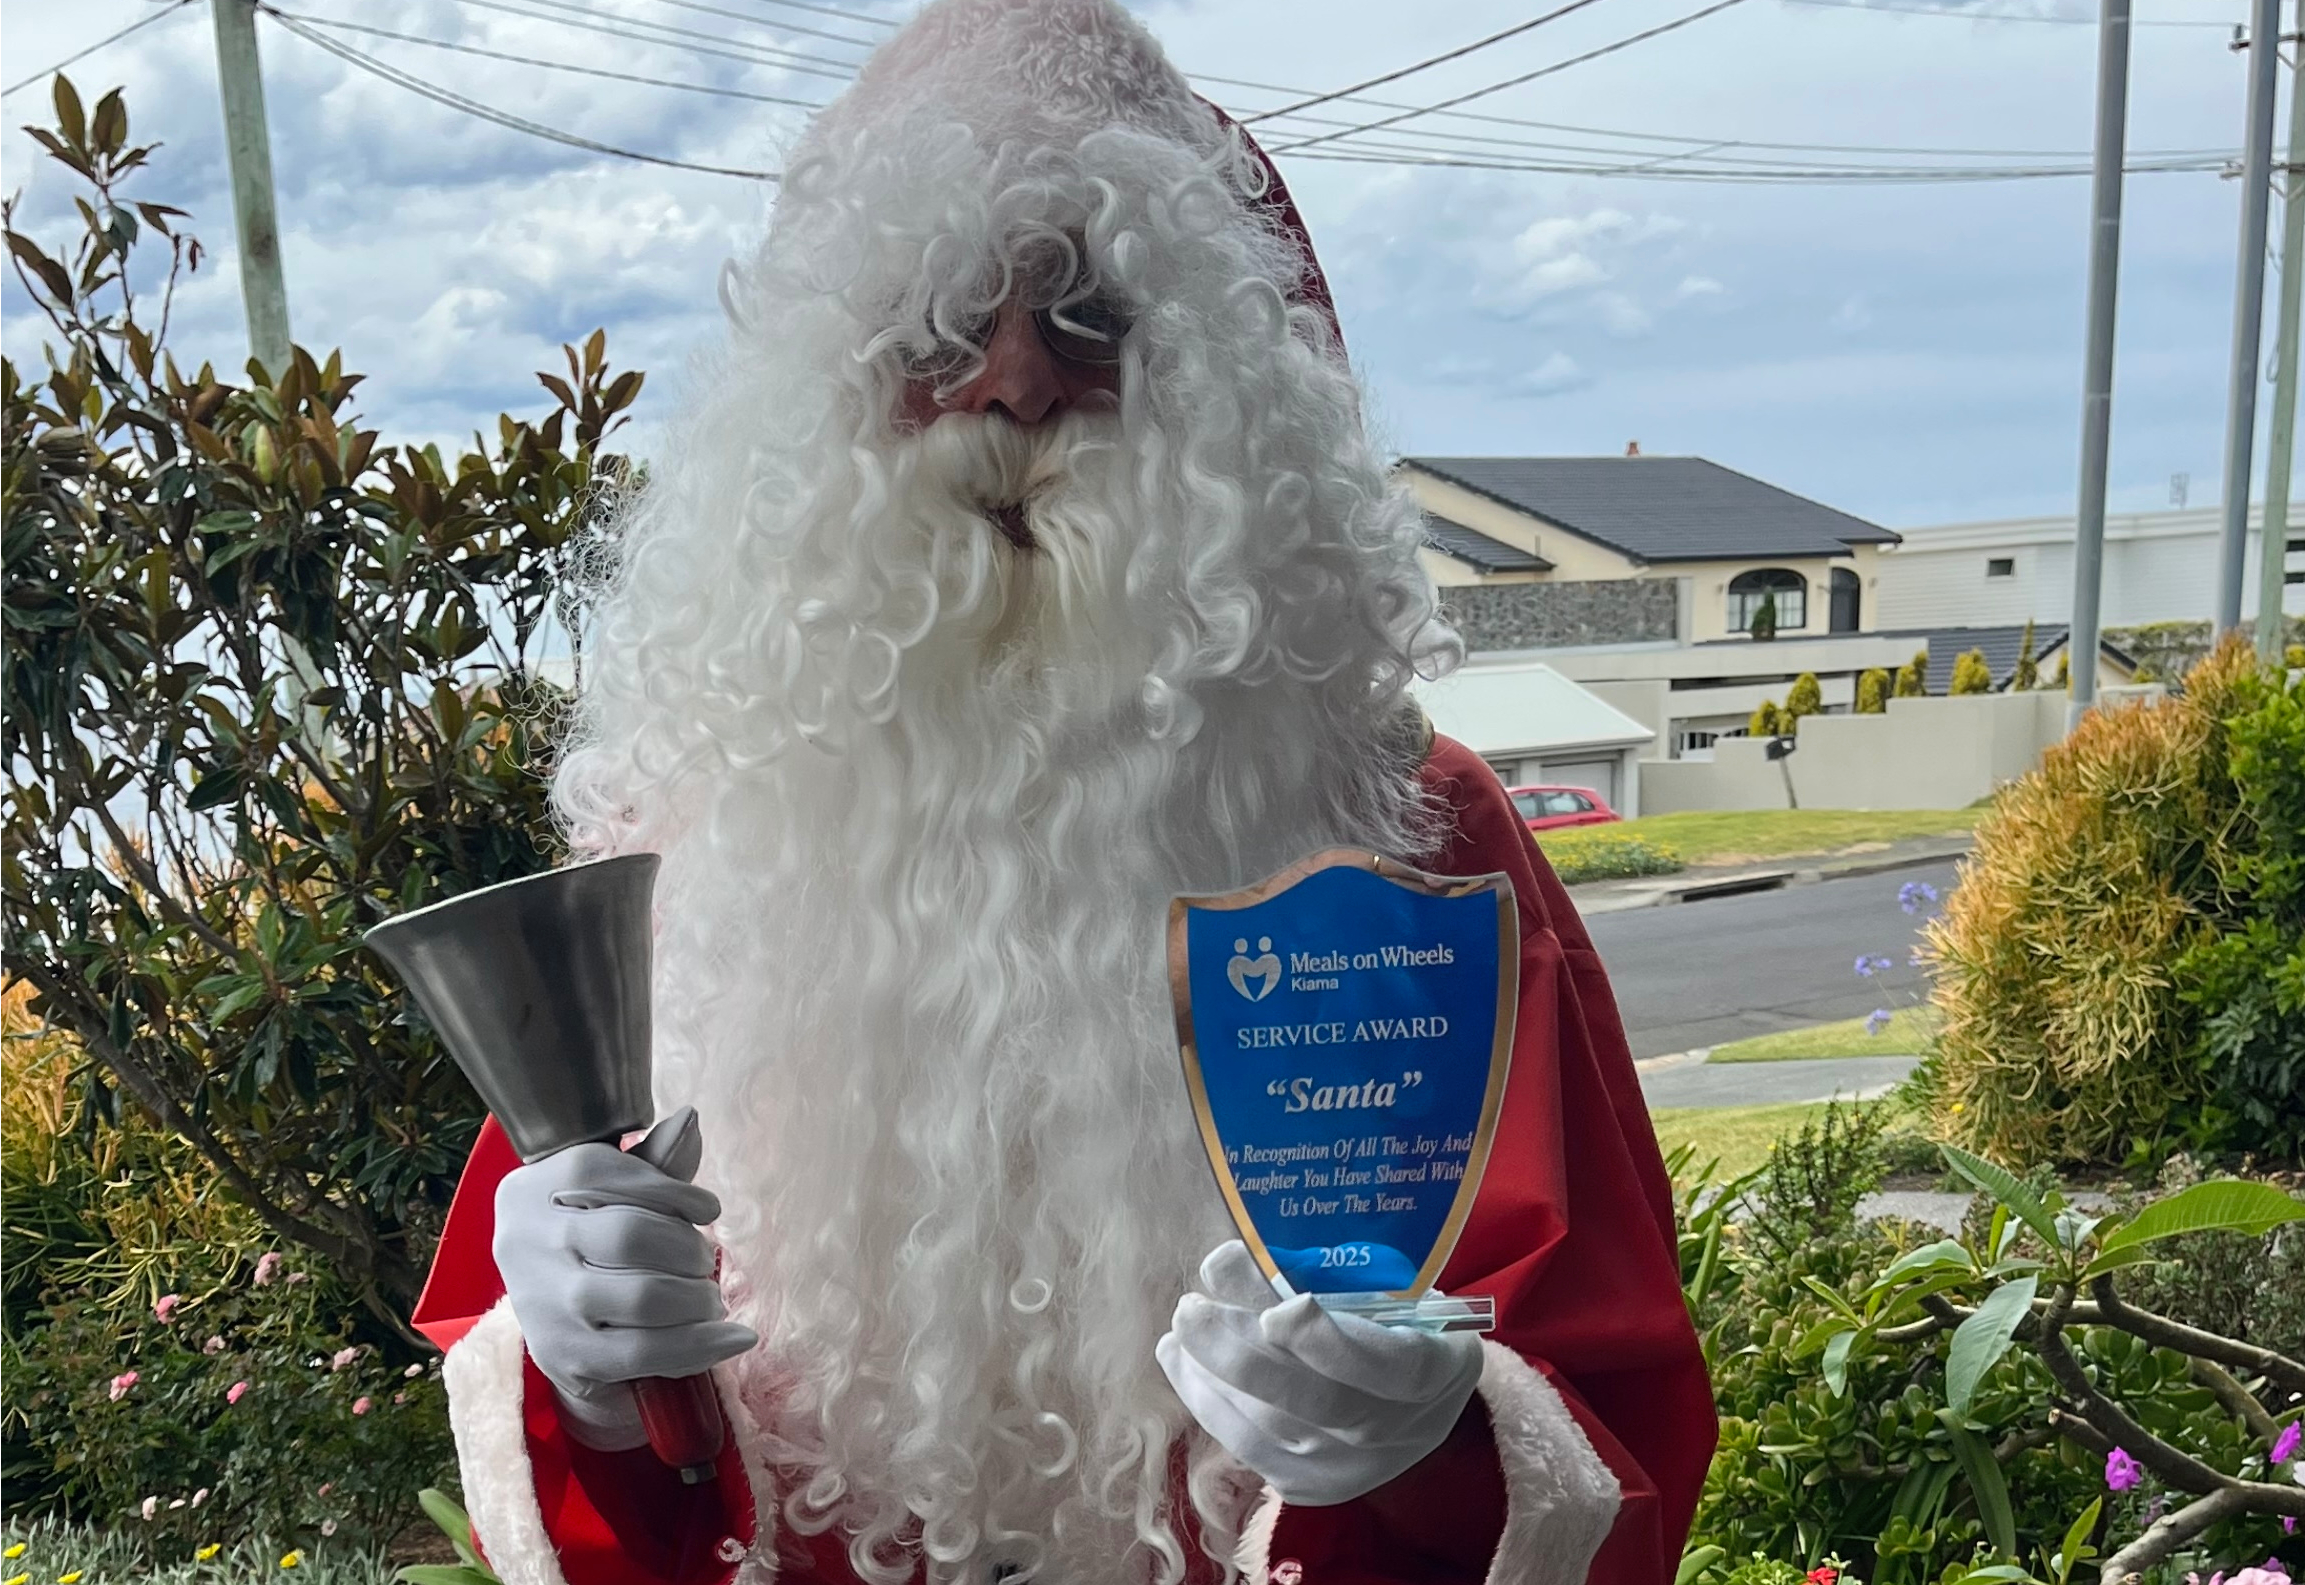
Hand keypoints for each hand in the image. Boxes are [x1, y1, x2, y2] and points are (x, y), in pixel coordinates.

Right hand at [492, 1106, 757, 1448]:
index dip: (675, 1192)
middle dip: (687, 1249)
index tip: (710, 1208)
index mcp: (537, 1188)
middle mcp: (530, 1242)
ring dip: (697, 1297)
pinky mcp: (563, 1356)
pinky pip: (644, 1352)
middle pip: (631, 1235)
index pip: (614, 1175)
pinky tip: (733, 1337)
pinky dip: (700, 1345)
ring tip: (710, 1299)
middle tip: (706, 1261)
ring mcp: (544, 1303)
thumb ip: (652, 1163)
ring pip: (644, 1297)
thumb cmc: (590, 1237)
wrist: (551, 1316)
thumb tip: (690, 1119)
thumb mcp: (610, 1193)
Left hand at [1155, 1241, 1483, 1506]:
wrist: (1420, 1405)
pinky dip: (1209, 1404)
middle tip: (1191, 1311)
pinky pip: (1250, 1449)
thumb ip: (1316, 1274)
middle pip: (1315, 1402)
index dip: (1329, 1342)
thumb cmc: (1397, 1325)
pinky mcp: (1311, 1486)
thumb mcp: (1380, 1287)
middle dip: (1244, 1356)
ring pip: (1272, 1429)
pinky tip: (1182, 1364)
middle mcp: (1395, 1429)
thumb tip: (1227, 1261)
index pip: (1386, 1365)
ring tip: (1178, 1335)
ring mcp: (1352, 1467)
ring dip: (1213, 1378)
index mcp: (1432, 1368)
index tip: (1279, 1310)